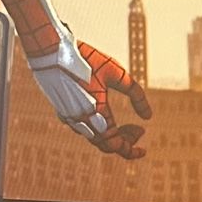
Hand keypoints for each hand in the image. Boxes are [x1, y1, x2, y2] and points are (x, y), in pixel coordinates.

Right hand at [27, 29, 152, 159]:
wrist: (52, 51)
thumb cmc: (87, 60)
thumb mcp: (117, 73)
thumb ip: (136, 95)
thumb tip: (148, 116)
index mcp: (96, 115)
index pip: (115, 146)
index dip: (131, 150)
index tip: (144, 149)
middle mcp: (81, 122)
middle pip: (106, 144)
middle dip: (124, 141)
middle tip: (139, 130)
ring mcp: (70, 118)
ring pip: (94, 138)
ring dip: (112, 135)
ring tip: (127, 124)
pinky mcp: (63, 112)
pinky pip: (83, 129)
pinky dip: (98, 128)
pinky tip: (106, 115)